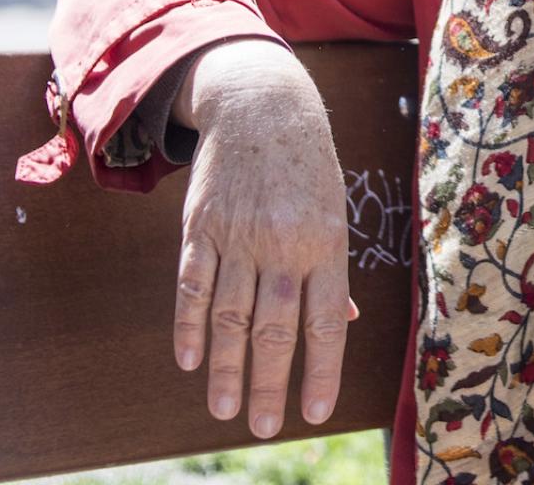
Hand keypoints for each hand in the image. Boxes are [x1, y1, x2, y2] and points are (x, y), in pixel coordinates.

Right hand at [172, 40, 356, 438]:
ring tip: (224, 410)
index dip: (321, 370)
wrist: (262, 107)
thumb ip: (332, 270)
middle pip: (275, 328)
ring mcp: (239, 236)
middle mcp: (283, 245)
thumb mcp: (334, 211)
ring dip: (224, 369)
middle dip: (270, 384)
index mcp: (327, 244)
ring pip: (229, 316)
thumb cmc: (307, 168)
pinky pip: (192, 285)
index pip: (326, 322)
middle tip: (265, 427)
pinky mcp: (202, 227)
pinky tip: (188, 361)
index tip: (314, 412)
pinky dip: (188, 326)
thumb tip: (345, 322)